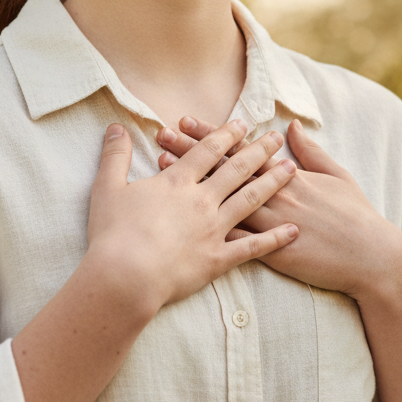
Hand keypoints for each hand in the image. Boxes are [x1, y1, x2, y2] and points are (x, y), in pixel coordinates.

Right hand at [86, 120, 299, 313]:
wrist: (125, 277)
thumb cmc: (113, 234)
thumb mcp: (107, 188)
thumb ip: (115, 156)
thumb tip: (115, 127)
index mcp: (177, 182)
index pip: (207, 151)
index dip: (226, 134)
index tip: (243, 123)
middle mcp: (202, 201)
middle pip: (236, 169)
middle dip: (259, 150)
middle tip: (276, 137)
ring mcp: (214, 230)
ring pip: (251, 200)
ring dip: (273, 182)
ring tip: (291, 169)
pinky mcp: (218, 259)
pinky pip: (252, 247)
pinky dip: (275, 239)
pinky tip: (293, 231)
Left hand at [157, 118, 401, 300]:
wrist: (373, 258)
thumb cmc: (357, 215)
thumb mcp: (337, 175)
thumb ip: (311, 151)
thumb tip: (292, 126)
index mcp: (288, 175)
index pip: (241, 150)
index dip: (211, 135)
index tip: (185, 120)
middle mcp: (276, 195)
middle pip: (224, 169)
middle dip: (191, 152)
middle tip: (161, 135)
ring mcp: (273, 223)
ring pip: (222, 199)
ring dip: (191, 185)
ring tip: (161, 171)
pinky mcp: (275, 252)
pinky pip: (236, 240)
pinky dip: (208, 229)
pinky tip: (180, 222)